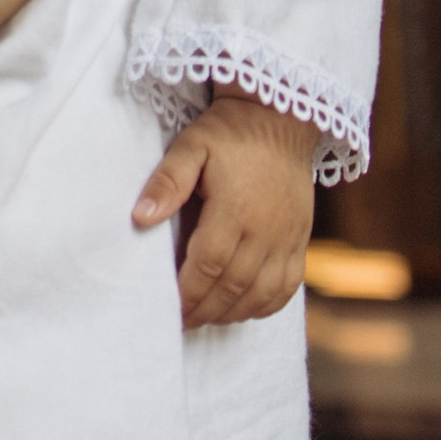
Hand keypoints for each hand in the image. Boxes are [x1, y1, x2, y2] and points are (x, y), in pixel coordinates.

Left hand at [138, 86, 321, 325]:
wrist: (280, 118)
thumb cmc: (229, 132)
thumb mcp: (192, 146)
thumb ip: (167, 182)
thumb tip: (140, 217)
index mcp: (235, 209)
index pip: (208, 265)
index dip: (188, 293)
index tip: (170, 308)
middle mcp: (266, 229)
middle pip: (233, 286)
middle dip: (205, 310)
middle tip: (182, 321)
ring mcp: (287, 237)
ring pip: (261, 293)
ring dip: (232, 313)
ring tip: (206, 318)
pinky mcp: (300, 239)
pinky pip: (288, 287)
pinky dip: (265, 305)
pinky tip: (243, 309)